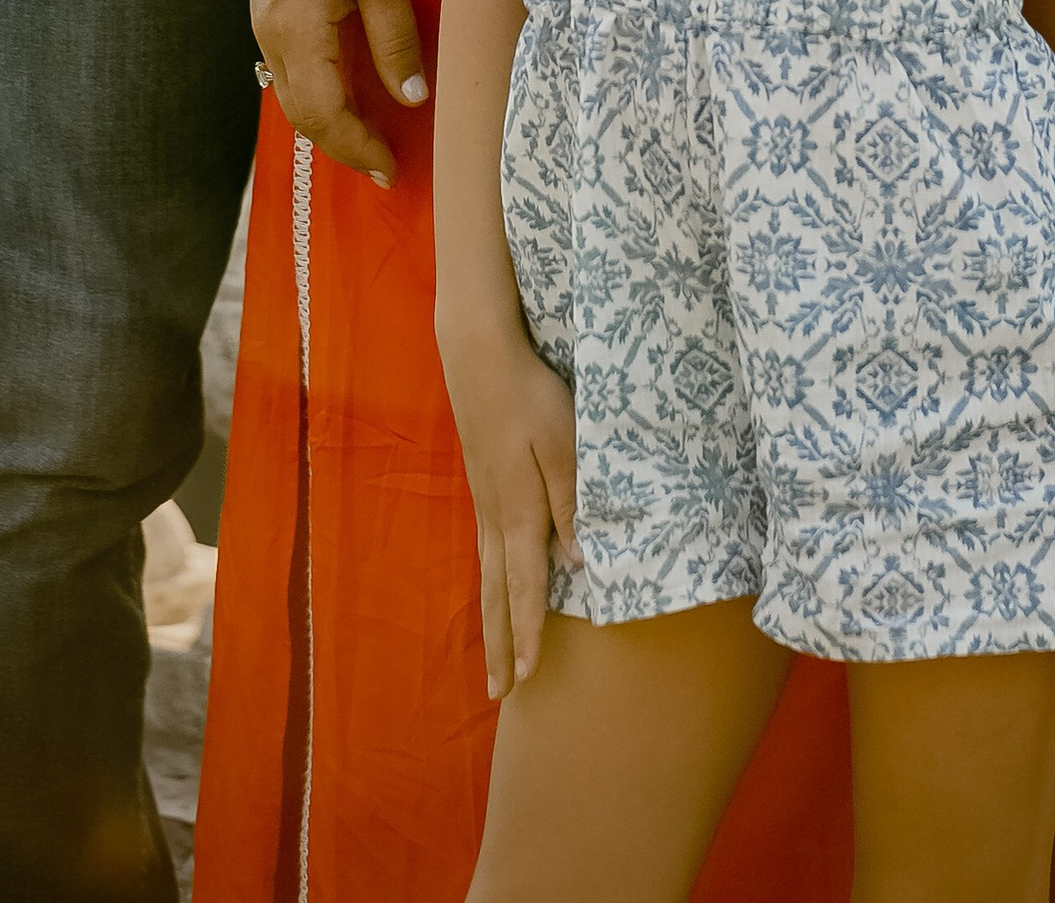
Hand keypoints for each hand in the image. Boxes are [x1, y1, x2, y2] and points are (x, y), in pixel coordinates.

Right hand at [250, 0, 426, 184]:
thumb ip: (396, 41)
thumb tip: (411, 100)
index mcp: (298, 28)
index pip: (325, 114)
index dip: (359, 148)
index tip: (392, 169)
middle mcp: (270, 31)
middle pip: (301, 114)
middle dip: (342, 145)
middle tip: (384, 164)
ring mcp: (262, 17)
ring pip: (290, 92)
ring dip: (327, 121)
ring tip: (370, 137)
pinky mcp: (267, 3)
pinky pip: (287, 66)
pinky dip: (316, 91)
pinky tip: (346, 91)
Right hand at [437, 316, 579, 695]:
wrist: (479, 360)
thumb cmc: (531, 397)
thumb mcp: (562, 444)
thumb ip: (569, 503)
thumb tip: (575, 562)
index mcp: (520, 512)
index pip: (525, 587)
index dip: (529, 634)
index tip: (528, 679)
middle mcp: (497, 518)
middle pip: (498, 595)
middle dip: (501, 646)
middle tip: (500, 695)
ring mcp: (484, 504)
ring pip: (486, 578)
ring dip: (490, 623)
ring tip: (492, 661)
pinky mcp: (482, 488)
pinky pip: (483, 554)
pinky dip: (486, 587)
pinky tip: (491, 594)